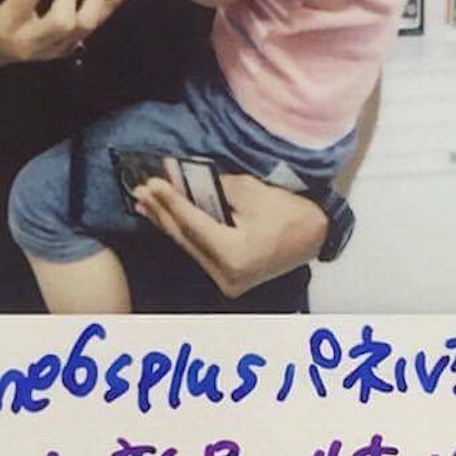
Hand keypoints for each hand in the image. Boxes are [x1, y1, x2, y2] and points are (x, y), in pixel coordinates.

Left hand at [133, 173, 327, 298]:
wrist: (316, 237)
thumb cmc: (289, 212)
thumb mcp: (253, 192)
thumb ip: (214, 185)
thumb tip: (180, 174)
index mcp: (234, 255)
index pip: (193, 225)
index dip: (171, 202)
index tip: (152, 182)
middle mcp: (226, 275)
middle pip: (185, 239)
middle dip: (161, 213)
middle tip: (140, 189)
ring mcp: (226, 281)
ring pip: (188, 247)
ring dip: (165, 223)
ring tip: (143, 204)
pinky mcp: (228, 278)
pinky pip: (198, 251)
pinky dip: (182, 233)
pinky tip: (164, 220)